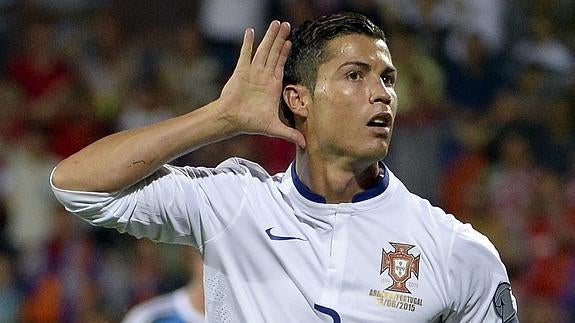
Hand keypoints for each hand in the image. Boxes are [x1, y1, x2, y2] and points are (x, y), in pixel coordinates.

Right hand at [218, 21, 305, 147]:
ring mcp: (252, 72)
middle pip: (274, 53)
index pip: (281, 65)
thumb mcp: (274, 127)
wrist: (231, 120)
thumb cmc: (250, 123)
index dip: (285, 53)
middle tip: (286, 24)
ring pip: (263, 50)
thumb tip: (305, 144)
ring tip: (275, 24)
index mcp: (272, 85)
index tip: (290, 41)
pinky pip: (245, 54)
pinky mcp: (241, 71)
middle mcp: (263, 76)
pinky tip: (250, 31)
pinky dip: (248, 43)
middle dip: (280, 39)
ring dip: (269, 37)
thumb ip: (289, 133)